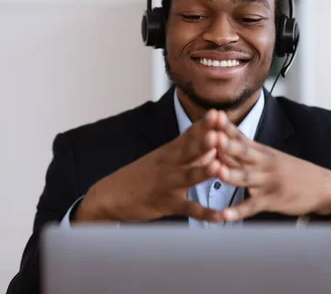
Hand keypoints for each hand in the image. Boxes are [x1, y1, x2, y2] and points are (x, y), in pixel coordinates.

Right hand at [74, 110, 225, 222]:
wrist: (110, 195)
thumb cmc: (140, 176)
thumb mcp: (162, 159)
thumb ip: (188, 154)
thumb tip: (212, 146)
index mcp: (169, 151)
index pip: (188, 134)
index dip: (203, 124)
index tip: (219, 113)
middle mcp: (169, 165)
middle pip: (188, 151)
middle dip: (204, 141)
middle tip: (219, 133)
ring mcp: (167, 184)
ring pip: (188, 177)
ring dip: (202, 171)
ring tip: (217, 166)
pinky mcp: (166, 204)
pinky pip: (188, 209)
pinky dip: (205, 214)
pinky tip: (221, 216)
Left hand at [212, 111, 330, 221]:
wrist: (322, 186)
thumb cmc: (291, 170)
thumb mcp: (270, 156)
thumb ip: (246, 151)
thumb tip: (219, 140)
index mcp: (260, 151)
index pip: (240, 135)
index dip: (226, 126)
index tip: (212, 114)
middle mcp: (263, 163)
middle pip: (242, 152)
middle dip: (226, 144)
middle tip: (211, 136)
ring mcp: (267, 182)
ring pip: (246, 177)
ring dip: (231, 174)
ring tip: (217, 171)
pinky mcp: (271, 201)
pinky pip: (252, 206)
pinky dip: (238, 211)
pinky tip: (224, 214)